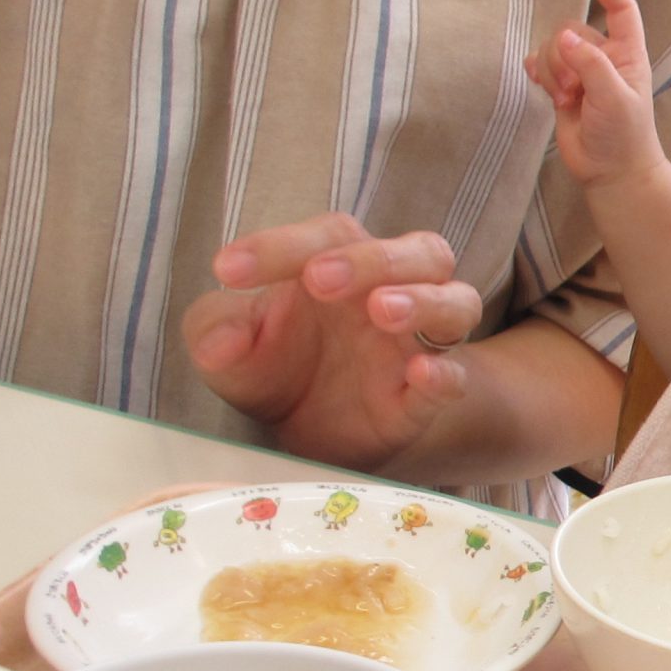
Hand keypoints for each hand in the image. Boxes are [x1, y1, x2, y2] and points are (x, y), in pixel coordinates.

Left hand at [183, 214, 483, 472]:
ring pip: (456, 302)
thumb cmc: (272, 367)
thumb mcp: (224, 348)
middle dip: (370, 260)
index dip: (279, 246)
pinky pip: (453, 378)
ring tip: (380, 311)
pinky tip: (422, 373)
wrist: (304, 434)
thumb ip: (215, 330)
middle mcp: (389, 292)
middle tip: (319, 280)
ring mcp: (413, 345)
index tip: (228, 270)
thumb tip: (222, 341)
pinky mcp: (422, 399)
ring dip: (422, 300)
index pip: (327, 235)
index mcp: (338, 264)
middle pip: (418, 253)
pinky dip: (445, 374)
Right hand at [524, 0, 670, 192]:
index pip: (621, 9)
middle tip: (572, 90)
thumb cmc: (624, 134)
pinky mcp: (562, 88)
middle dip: (563, 56)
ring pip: (552, 48)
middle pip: (571, 30)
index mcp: (627, 54)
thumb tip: (564, 39)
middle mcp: (604, 58)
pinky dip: (538, 72)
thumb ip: (590, 65)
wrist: (612, 172)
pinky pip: (541, 65)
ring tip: (564, 100)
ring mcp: (581, 73)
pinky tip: (542, 86)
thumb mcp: (613, 97)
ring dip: (552, 70)